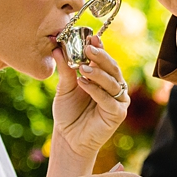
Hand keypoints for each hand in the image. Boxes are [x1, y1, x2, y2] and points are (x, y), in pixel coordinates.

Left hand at [51, 35, 128, 159]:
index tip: (92, 38)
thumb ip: (66, 69)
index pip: (104, 59)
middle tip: (88, 50)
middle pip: (112, 68)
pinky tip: (83, 84)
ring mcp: (118, 100)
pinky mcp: (118, 114)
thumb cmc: (68, 113)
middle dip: (101, 57)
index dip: (100, 48)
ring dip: (98, 73)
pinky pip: (108, 99)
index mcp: (104, 78)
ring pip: (112, 82)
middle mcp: (114, 87)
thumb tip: (57, 48)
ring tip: (83, 68)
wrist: (68, 138)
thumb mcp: (65, 88)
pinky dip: (95, 90)